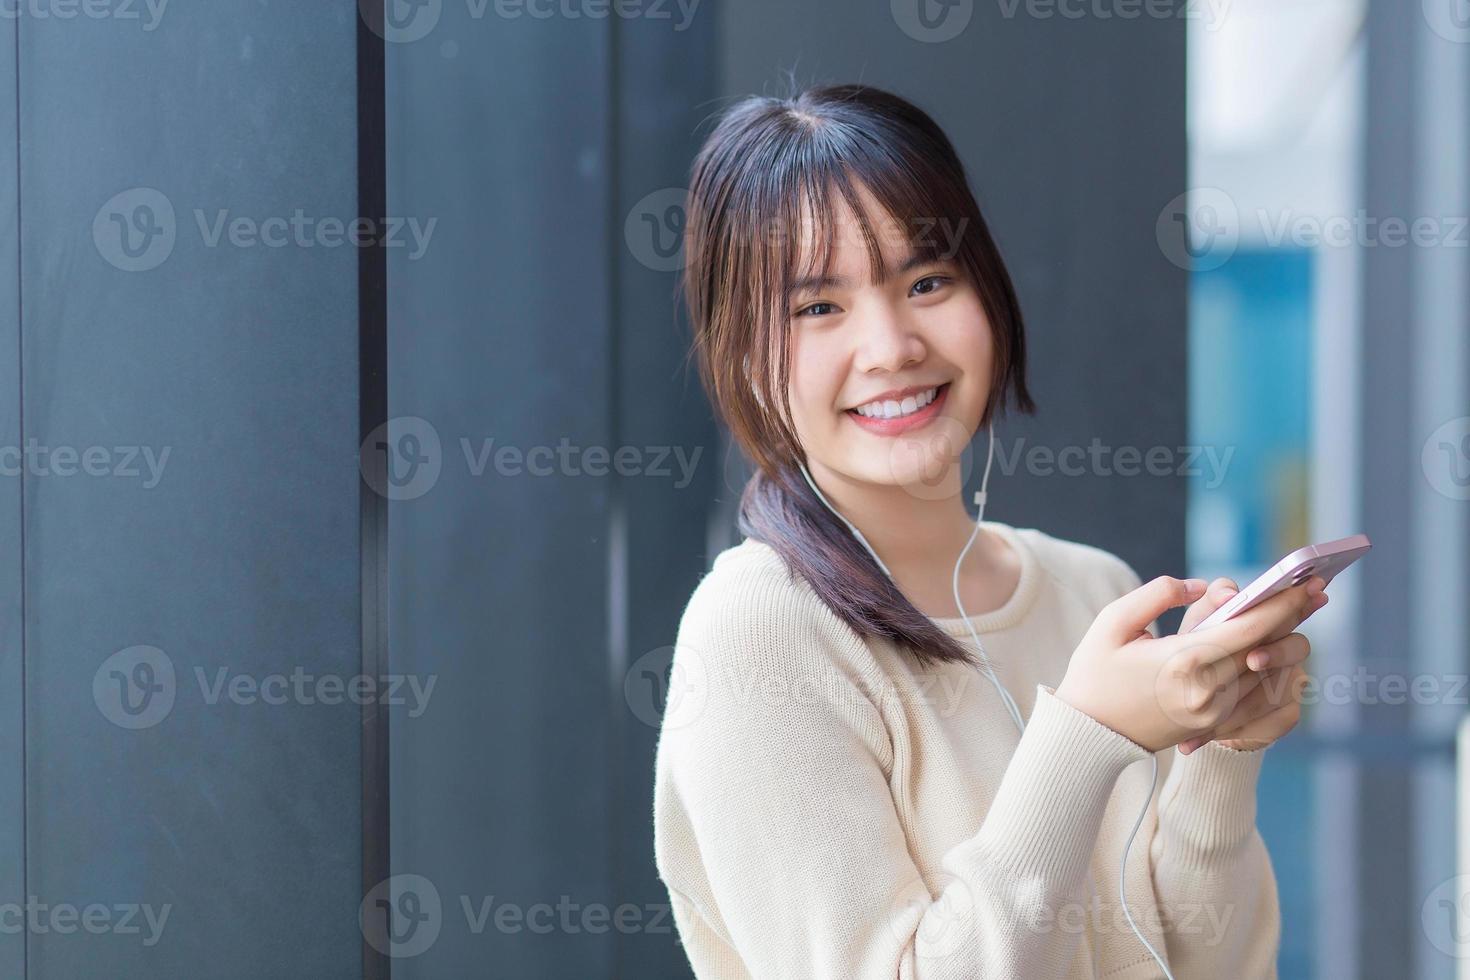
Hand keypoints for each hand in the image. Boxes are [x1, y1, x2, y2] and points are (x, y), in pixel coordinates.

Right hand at [1054, 574, 1324, 751]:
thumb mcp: (1113, 623)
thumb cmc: (1094, 673)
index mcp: (1182, 661)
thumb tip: (1203, 587)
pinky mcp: (1214, 725)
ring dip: (1284, 644)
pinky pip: (1257, 695)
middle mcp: (1207, 690)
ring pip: (1268, 674)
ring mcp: (1214, 713)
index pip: (1249, 628)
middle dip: (1293, 618)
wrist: (1088, 734)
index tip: (1307, 583)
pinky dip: (1270, 671)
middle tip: (1317, 591)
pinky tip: (1275, 651)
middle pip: (1268, 649)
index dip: (1283, 603)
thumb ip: (1157, 594)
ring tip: (1295, 617)